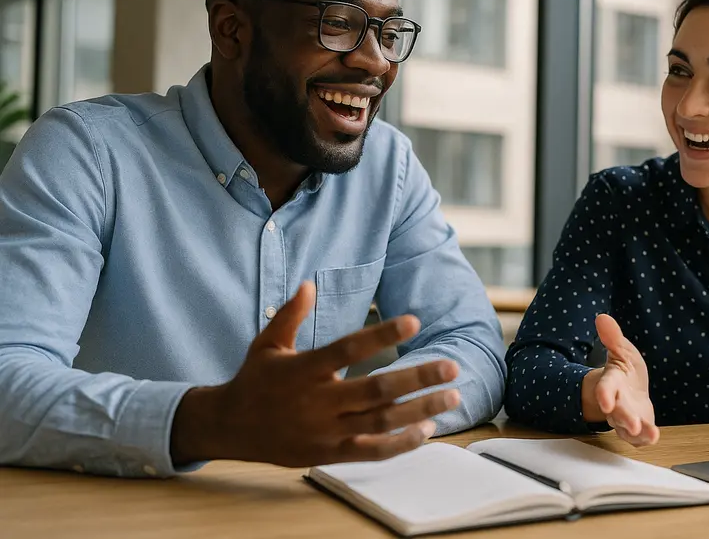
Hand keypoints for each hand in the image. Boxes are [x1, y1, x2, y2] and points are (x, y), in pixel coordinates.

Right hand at [171, 281, 460, 466]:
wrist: (229, 428)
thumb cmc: (254, 380)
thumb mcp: (267, 343)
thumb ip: (291, 314)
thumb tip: (309, 283)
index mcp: (304, 369)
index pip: (348, 349)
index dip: (381, 335)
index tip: (414, 321)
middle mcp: (317, 401)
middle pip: (375, 390)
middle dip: (417, 378)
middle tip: (452, 366)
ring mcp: (325, 430)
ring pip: (381, 422)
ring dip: (420, 410)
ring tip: (452, 396)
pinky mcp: (329, 453)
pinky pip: (372, 451)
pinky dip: (401, 443)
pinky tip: (427, 430)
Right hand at [581, 314, 658, 445]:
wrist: (630, 391)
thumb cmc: (625, 371)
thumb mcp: (622, 351)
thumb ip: (613, 338)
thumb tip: (602, 317)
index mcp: (611, 382)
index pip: (605, 387)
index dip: (603, 394)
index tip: (605, 400)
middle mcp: (616, 402)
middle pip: (616, 412)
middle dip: (623, 418)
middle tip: (631, 424)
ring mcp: (626, 417)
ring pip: (626, 427)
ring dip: (636, 432)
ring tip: (649, 434)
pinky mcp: (638, 428)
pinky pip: (639, 438)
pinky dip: (645, 439)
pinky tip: (654, 438)